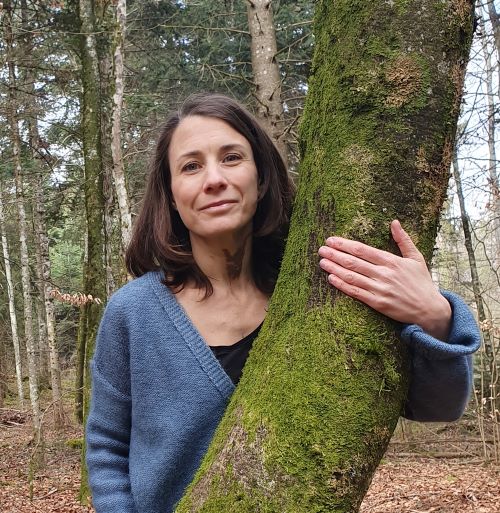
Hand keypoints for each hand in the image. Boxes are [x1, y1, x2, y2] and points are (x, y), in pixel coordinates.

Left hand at [318, 220, 451, 340]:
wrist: (430, 309)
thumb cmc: (422, 282)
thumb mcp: (416, 258)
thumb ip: (403, 240)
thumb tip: (394, 222)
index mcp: (392, 261)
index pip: (363, 250)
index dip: (345, 244)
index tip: (331, 240)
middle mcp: (384, 274)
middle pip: (354, 262)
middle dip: (335, 255)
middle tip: (321, 249)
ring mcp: (380, 289)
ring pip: (352, 276)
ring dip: (334, 268)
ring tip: (322, 262)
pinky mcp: (378, 303)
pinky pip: (356, 292)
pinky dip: (342, 285)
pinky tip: (331, 278)